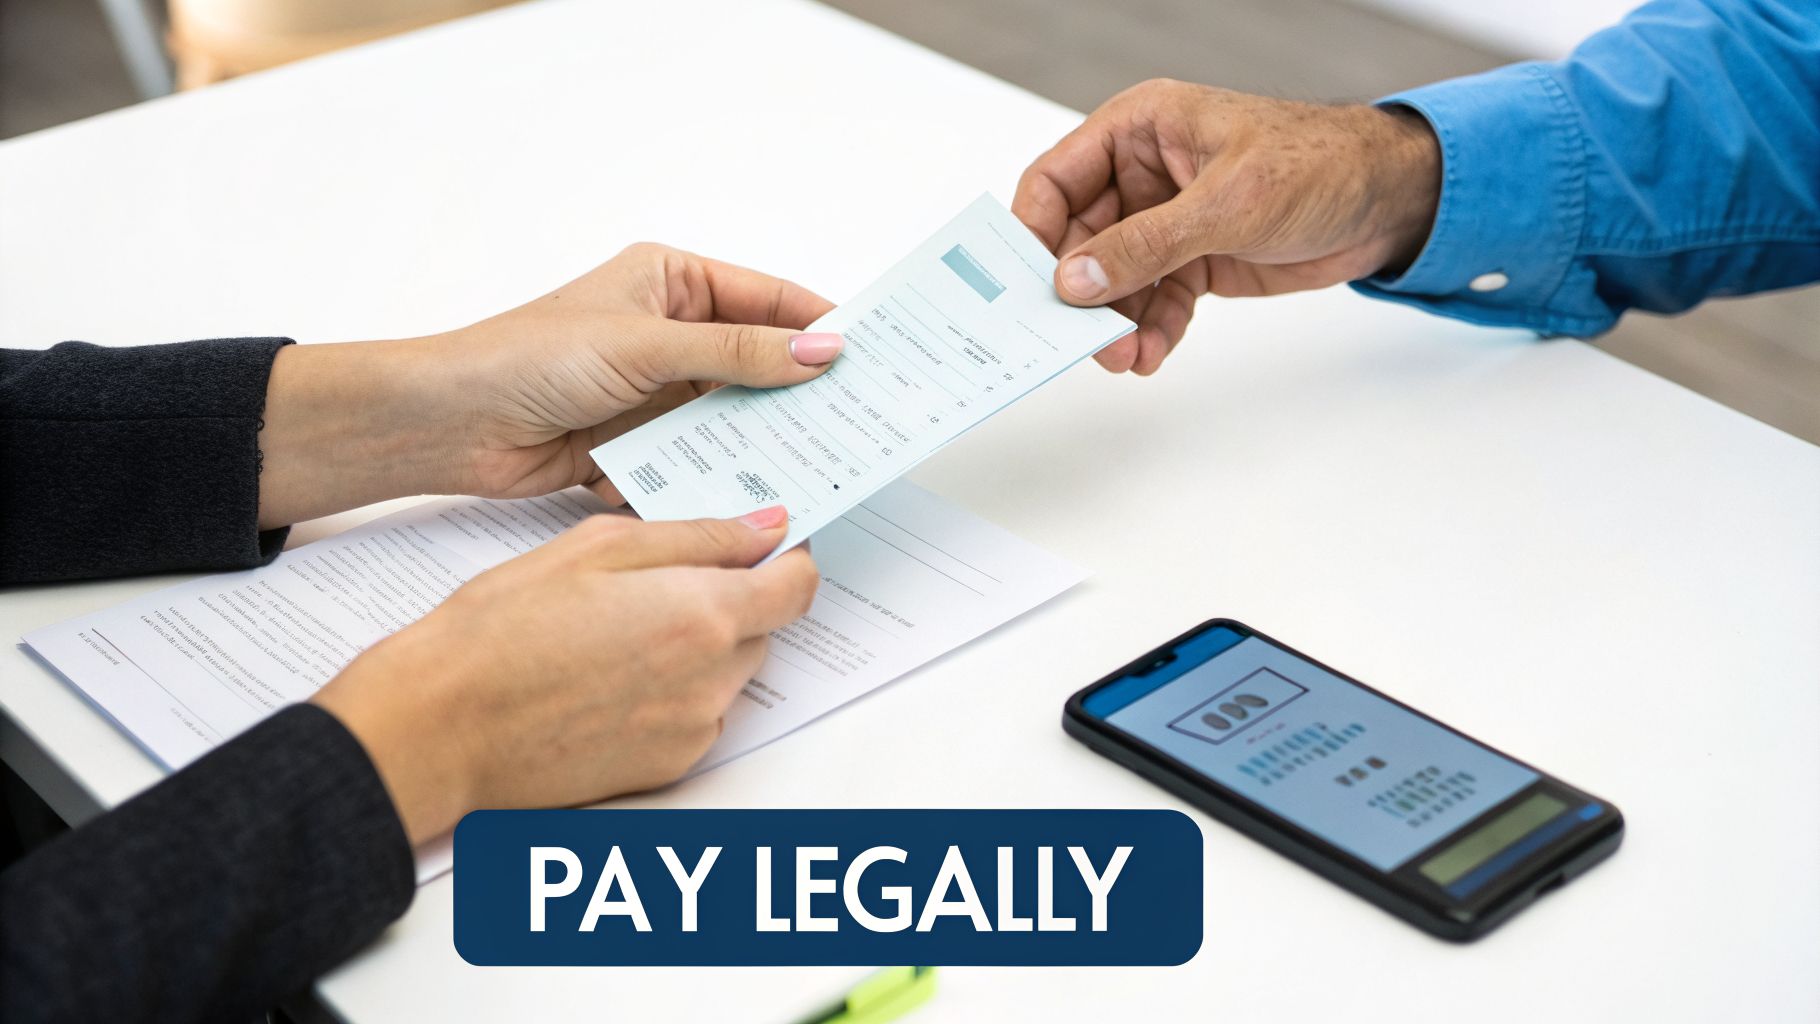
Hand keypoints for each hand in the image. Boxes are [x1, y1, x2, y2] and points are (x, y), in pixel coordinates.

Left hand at [256, 244, 842, 526]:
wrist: (450, 423)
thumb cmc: (528, 357)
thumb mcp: (646, 345)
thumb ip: (738, 354)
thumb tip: (820, 352)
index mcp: (672, 281)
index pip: (769, 299)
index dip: (822, 325)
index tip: (874, 355)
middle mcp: (671, 333)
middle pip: (760, 362)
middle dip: (803, 391)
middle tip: (863, 417)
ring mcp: (658, 391)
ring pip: (735, 415)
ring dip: (765, 438)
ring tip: (822, 462)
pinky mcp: (641, 443)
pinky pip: (701, 456)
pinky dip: (724, 473)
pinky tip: (759, 493)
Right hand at [311, 506, 818, 843]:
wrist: (441, 727)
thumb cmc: (501, 631)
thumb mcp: (597, 547)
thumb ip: (697, 536)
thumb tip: (766, 528)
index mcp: (703, 613)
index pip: (798, 586)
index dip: (785, 559)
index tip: (761, 547)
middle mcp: (712, 680)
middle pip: (761, 628)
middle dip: (726, 601)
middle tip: (649, 587)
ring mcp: (692, 730)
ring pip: (728, 674)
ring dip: (697, 649)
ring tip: (613, 637)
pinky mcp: (666, 769)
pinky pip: (696, 716)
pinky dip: (671, 694)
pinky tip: (605, 681)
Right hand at [1012, 79, 1440, 374]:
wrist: (1389, 201)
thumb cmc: (1319, 165)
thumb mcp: (1226, 203)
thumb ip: (1145, 245)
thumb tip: (1074, 280)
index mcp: (1139, 129)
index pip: (1055, 181)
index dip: (1033, 233)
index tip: (1027, 286)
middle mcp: (1143, 174)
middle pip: (1079, 241)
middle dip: (1080, 295)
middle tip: (1082, 340)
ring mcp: (1166, 221)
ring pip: (1113, 281)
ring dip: (1113, 324)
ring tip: (1124, 358)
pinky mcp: (1193, 261)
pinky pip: (1152, 303)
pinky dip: (1149, 332)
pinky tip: (1150, 356)